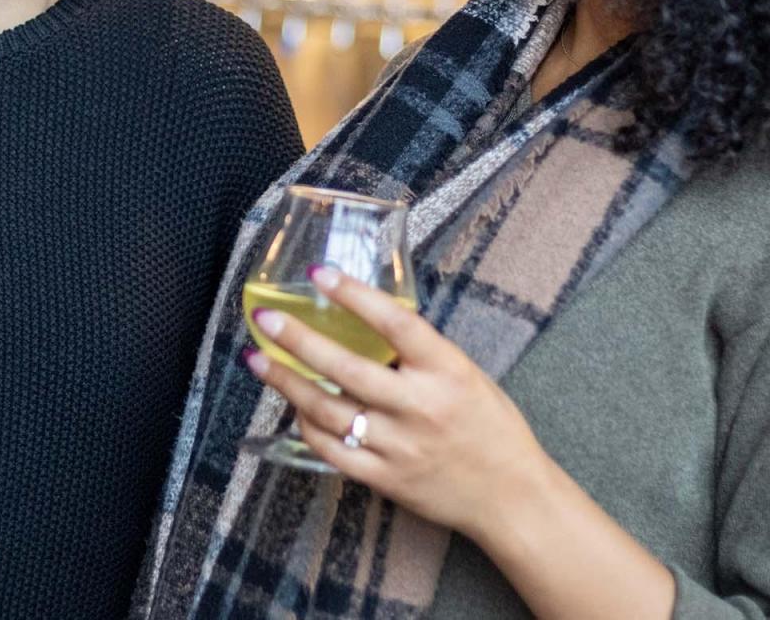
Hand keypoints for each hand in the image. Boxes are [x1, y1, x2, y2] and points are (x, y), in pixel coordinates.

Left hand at [243, 265, 550, 543]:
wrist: (511, 496)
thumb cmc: (491, 427)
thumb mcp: (466, 375)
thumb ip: (420, 354)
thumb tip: (365, 322)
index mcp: (447, 370)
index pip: (395, 323)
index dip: (354, 295)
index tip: (319, 274)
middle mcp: (420, 406)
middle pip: (346, 368)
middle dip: (298, 340)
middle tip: (264, 320)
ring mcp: (399, 446)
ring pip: (328, 411)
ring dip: (287, 383)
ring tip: (259, 359)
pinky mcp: (385, 478)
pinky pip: (332, 450)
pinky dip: (306, 426)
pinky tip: (292, 405)